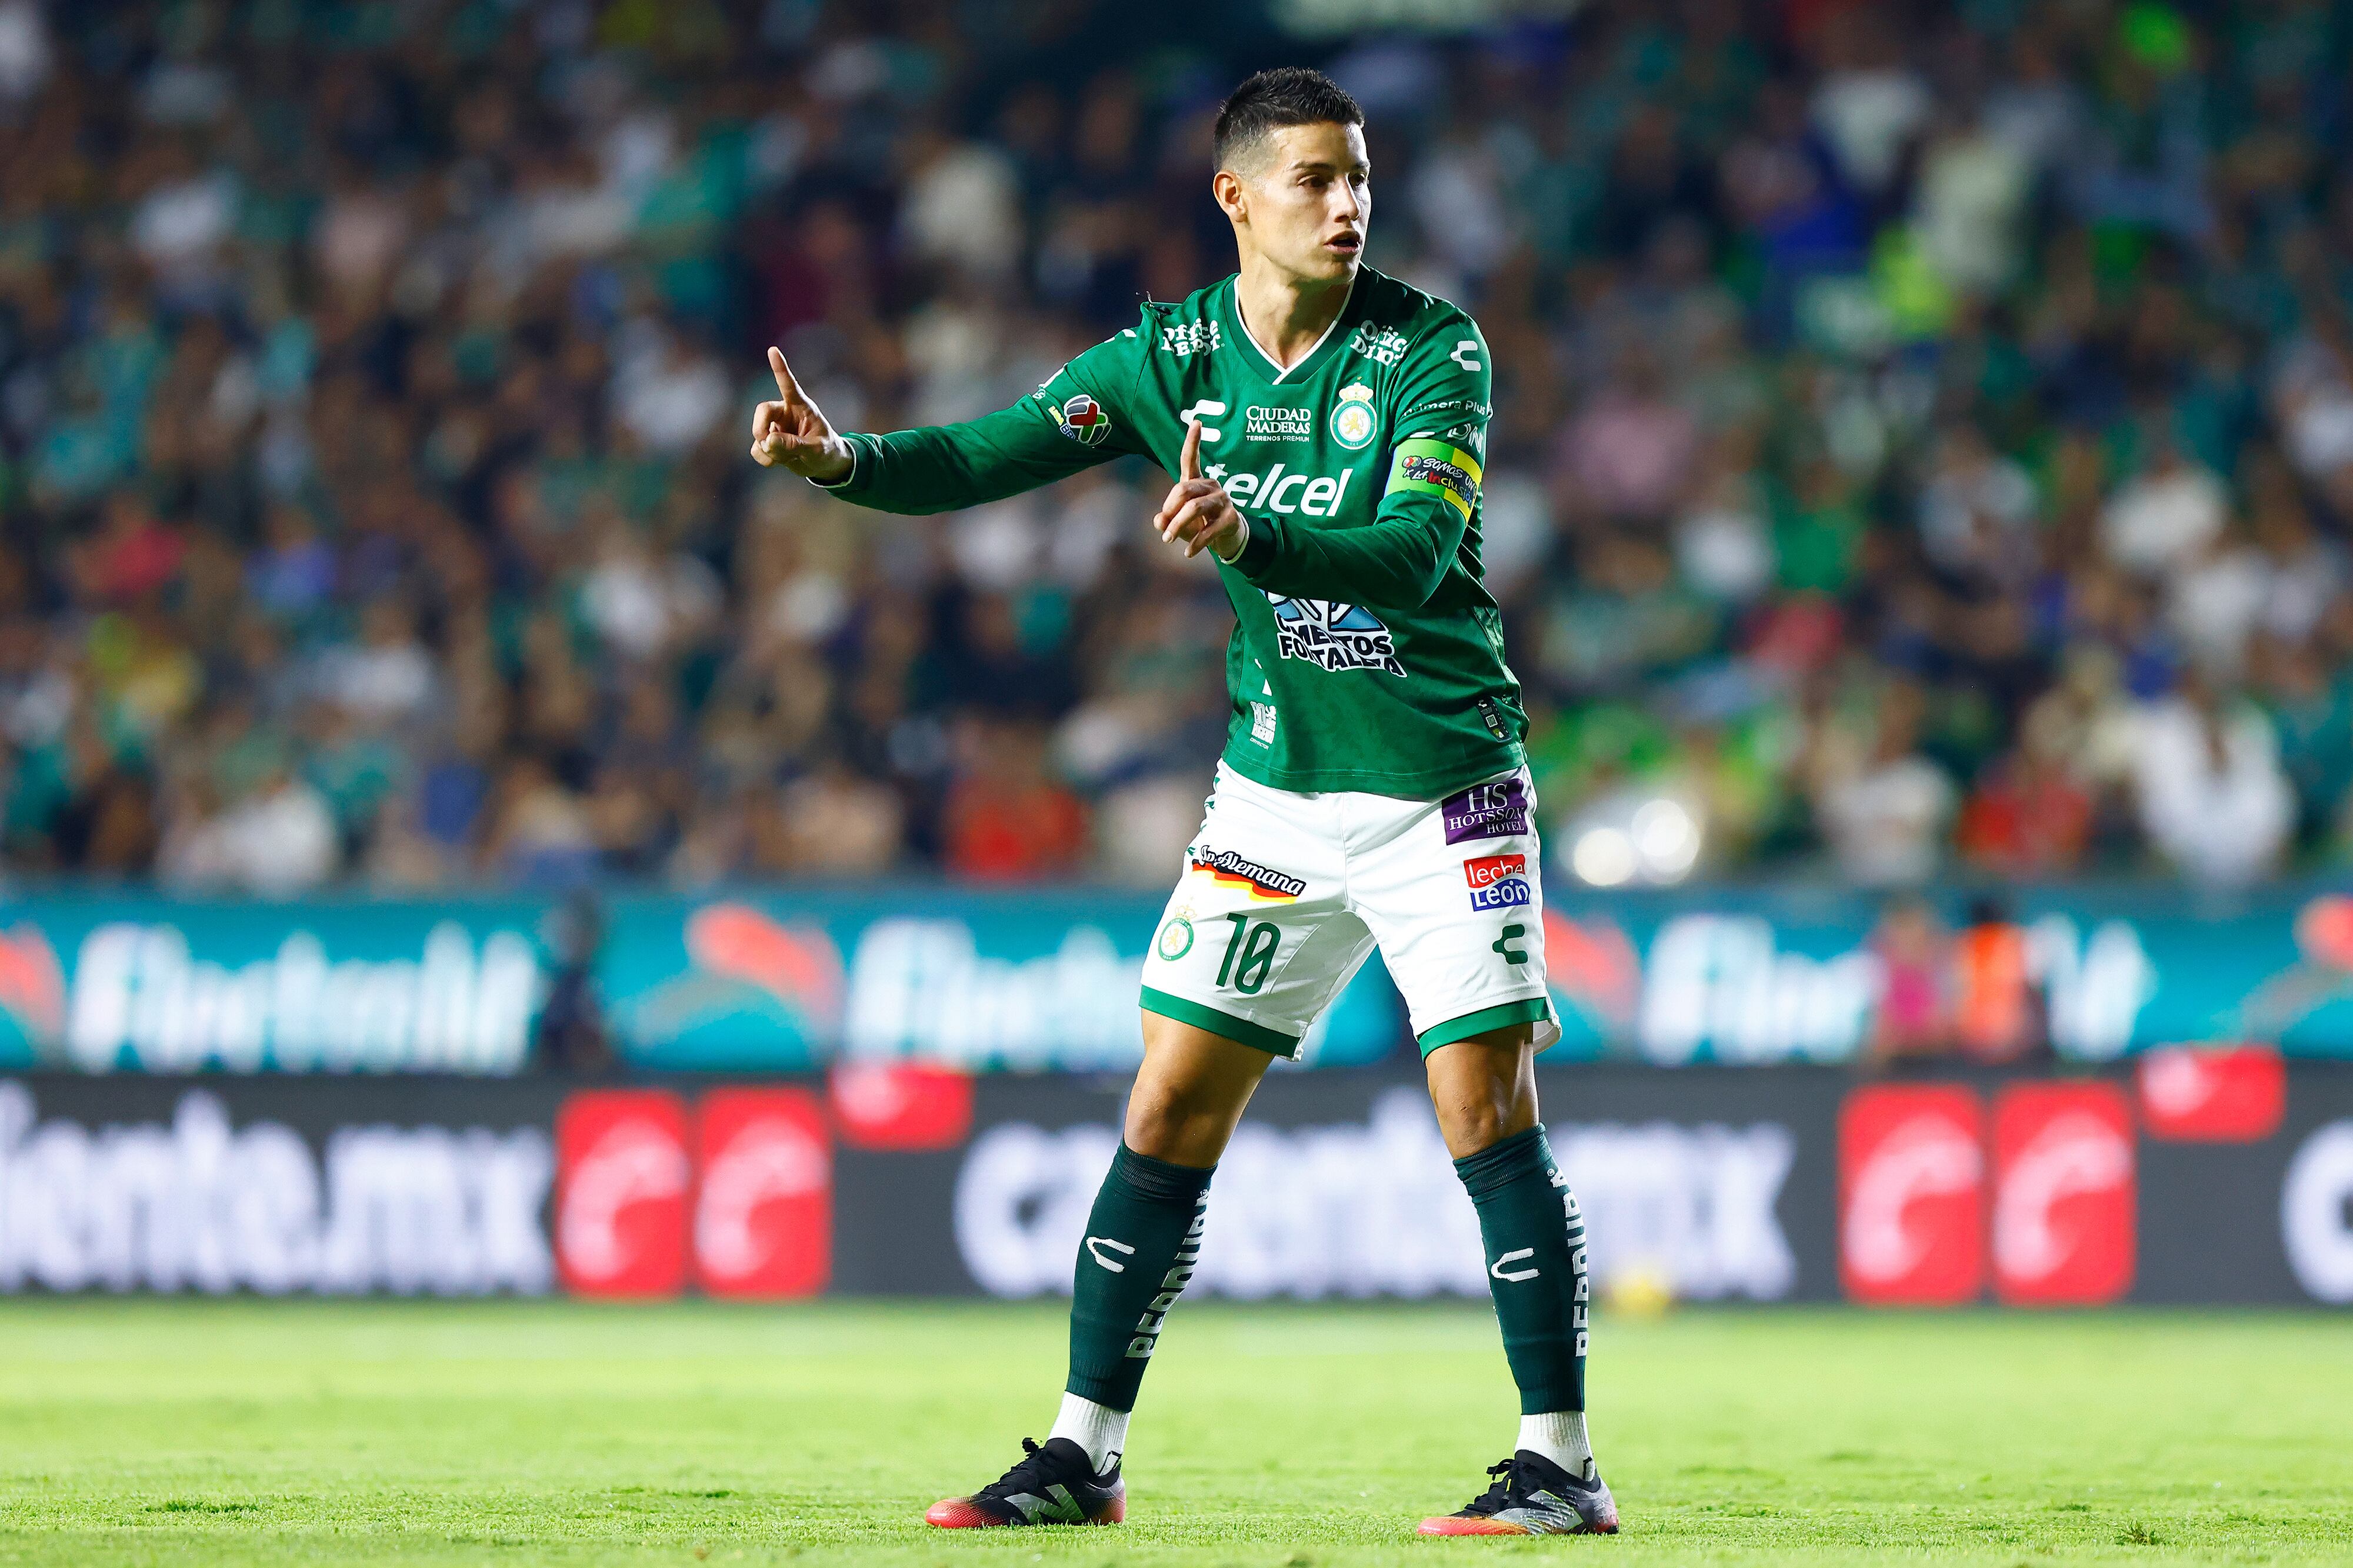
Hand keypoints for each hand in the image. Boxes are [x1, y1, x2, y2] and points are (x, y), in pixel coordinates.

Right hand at [750, 347, 853, 482]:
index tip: (773, 350)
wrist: (825, 466)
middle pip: (763, 410)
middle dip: (760, 428)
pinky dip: (764, 457)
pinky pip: (757, 448)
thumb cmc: (826, 451)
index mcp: (801, 406)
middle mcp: (785, 413)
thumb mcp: (816, 450)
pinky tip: (775, 462)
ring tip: (785, 457)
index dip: (780, 368)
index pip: (789, 385)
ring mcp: (776, 428)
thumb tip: (768, 441)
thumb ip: (794, 445)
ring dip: (766, 448)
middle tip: (768, 444)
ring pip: (758, 432)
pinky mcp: (769, 442)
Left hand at [1153, 417, 1246, 561]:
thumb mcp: (1177, 522)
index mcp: (1197, 482)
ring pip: (1195, 508)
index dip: (1193, 441)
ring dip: (1178, 526)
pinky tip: (1188, 553)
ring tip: (1168, 540)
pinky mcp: (1231, 518)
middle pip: (1184, 489)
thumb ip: (1165, 519)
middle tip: (1163, 530)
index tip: (1196, 422)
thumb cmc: (1198, 525)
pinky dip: (1196, 543)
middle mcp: (1212, 486)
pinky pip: (1209, 529)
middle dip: (1169, 510)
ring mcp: (1223, 501)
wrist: (1226, 541)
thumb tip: (1159, 521)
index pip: (1192, 459)